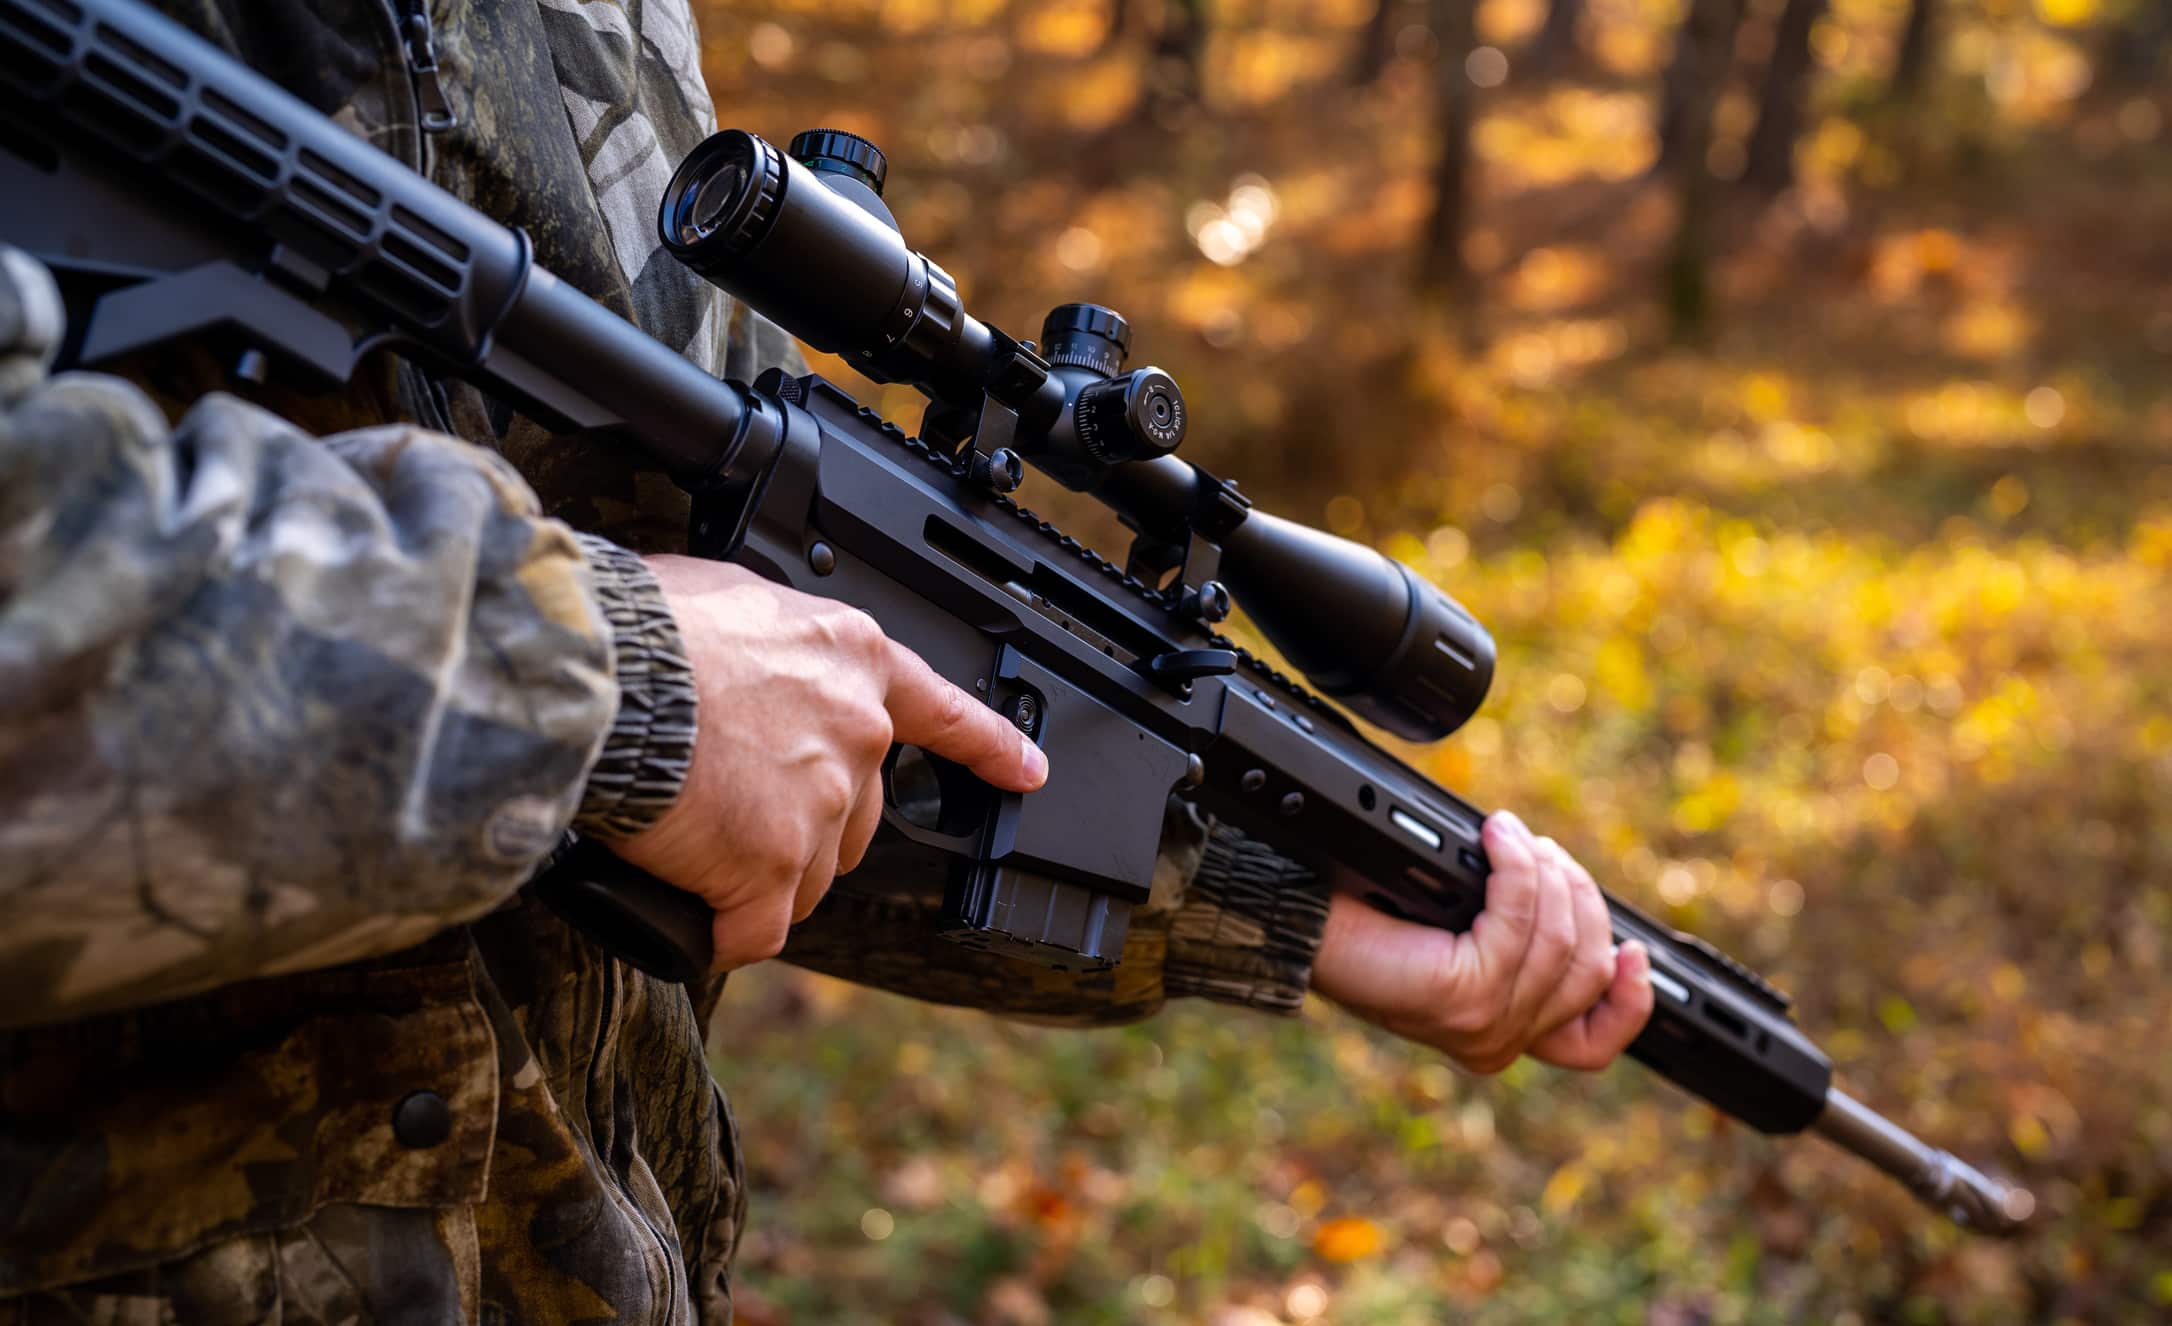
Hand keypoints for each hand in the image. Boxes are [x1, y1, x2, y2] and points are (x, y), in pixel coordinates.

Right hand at [604, 556, 1046, 970]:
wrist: (602, 675)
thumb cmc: (643, 628)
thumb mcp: (729, 595)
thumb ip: (770, 643)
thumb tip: (747, 663)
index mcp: (851, 657)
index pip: (941, 710)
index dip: (988, 746)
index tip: (1026, 770)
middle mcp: (855, 730)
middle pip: (855, 814)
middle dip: (802, 824)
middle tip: (730, 806)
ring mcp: (820, 802)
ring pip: (803, 875)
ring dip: (755, 877)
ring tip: (689, 841)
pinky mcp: (770, 864)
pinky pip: (756, 930)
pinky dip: (725, 935)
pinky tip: (698, 927)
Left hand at [1311, 811, 1652, 1073]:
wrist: (1306, 922)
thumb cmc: (1373, 915)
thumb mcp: (1462, 930)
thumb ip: (1519, 934)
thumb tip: (1569, 893)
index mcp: (1505, 1033)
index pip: (1593, 1045)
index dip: (1630, 1000)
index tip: (1634, 952)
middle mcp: (1499, 1041)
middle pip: (1589, 967)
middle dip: (1577, 896)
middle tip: (1541, 851)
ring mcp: (1485, 1024)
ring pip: (1561, 939)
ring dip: (1546, 872)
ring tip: (1513, 836)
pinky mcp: (1464, 995)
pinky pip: (1522, 917)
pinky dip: (1517, 866)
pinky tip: (1498, 837)